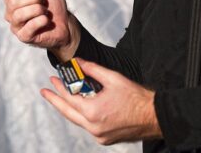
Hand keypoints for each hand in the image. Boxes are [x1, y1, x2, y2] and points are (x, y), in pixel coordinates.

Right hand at [3, 0, 78, 57]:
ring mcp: (15, 25)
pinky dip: (41, 20)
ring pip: (20, 14)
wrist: (65, 22)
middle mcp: (10, 11)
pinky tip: (46, 20)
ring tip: (45, 11)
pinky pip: (29, 27)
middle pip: (14, 0)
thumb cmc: (52, 4)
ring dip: (38, 9)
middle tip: (43, 1)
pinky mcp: (23, 37)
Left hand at [40, 58, 161, 144]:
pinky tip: (81, 106)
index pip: (69, 99)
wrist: (155, 116)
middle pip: (68, 113)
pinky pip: (88, 126)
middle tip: (45, 91)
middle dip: (55, 100)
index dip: (59, 88)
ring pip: (78, 120)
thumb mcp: (113, 78)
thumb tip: (78, 62)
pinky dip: (82, 115)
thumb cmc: (136, 98)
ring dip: (69, 108)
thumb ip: (92, 69)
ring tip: (62, 96)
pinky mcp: (105, 139)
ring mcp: (99, 135)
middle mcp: (94, 127)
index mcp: (94, 112)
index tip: (52, 79)